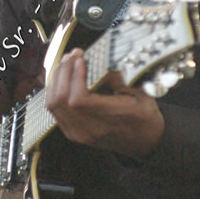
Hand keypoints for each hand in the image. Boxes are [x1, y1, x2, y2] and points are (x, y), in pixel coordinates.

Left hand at [46, 48, 164, 157]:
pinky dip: (54, 92)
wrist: (145, 142)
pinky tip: (62, 78)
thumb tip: (104, 65)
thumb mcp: (143, 95)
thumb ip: (122, 80)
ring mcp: (79, 133)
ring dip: (56, 80)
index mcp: (110, 119)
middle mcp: (90, 129)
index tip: (80, 60)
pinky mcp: (73, 133)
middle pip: (61, 100)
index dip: (74, 76)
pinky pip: (54, 111)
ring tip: (66, 64)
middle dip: (63, 72)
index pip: (79, 100)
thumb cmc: (144, 118)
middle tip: (72, 56)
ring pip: (54, 105)